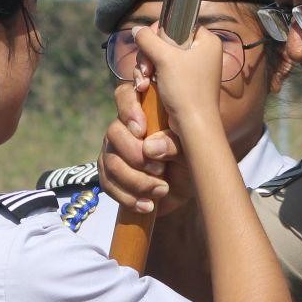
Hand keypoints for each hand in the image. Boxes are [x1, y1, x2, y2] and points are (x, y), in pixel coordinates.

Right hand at [98, 80, 186, 217]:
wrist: (188, 187)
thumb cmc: (193, 157)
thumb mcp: (192, 148)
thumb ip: (175, 142)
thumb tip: (150, 148)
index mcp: (145, 111)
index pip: (125, 95)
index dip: (128, 109)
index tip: (142, 129)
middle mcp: (125, 128)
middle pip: (114, 133)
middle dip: (135, 156)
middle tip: (160, 169)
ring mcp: (115, 152)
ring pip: (111, 163)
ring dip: (136, 181)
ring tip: (161, 190)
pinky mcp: (111, 176)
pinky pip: (108, 184)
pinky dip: (127, 197)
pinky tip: (147, 205)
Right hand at [131, 22, 228, 127]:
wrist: (192, 125)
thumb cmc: (186, 90)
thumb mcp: (165, 59)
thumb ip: (148, 40)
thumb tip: (137, 29)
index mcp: (206, 41)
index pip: (178, 23)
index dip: (159, 33)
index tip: (149, 47)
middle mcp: (201, 52)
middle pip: (166, 41)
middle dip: (149, 55)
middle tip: (146, 69)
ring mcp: (192, 68)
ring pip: (161, 57)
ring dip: (147, 68)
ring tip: (144, 82)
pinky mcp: (184, 83)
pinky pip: (162, 71)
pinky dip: (152, 77)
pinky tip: (145, 87)